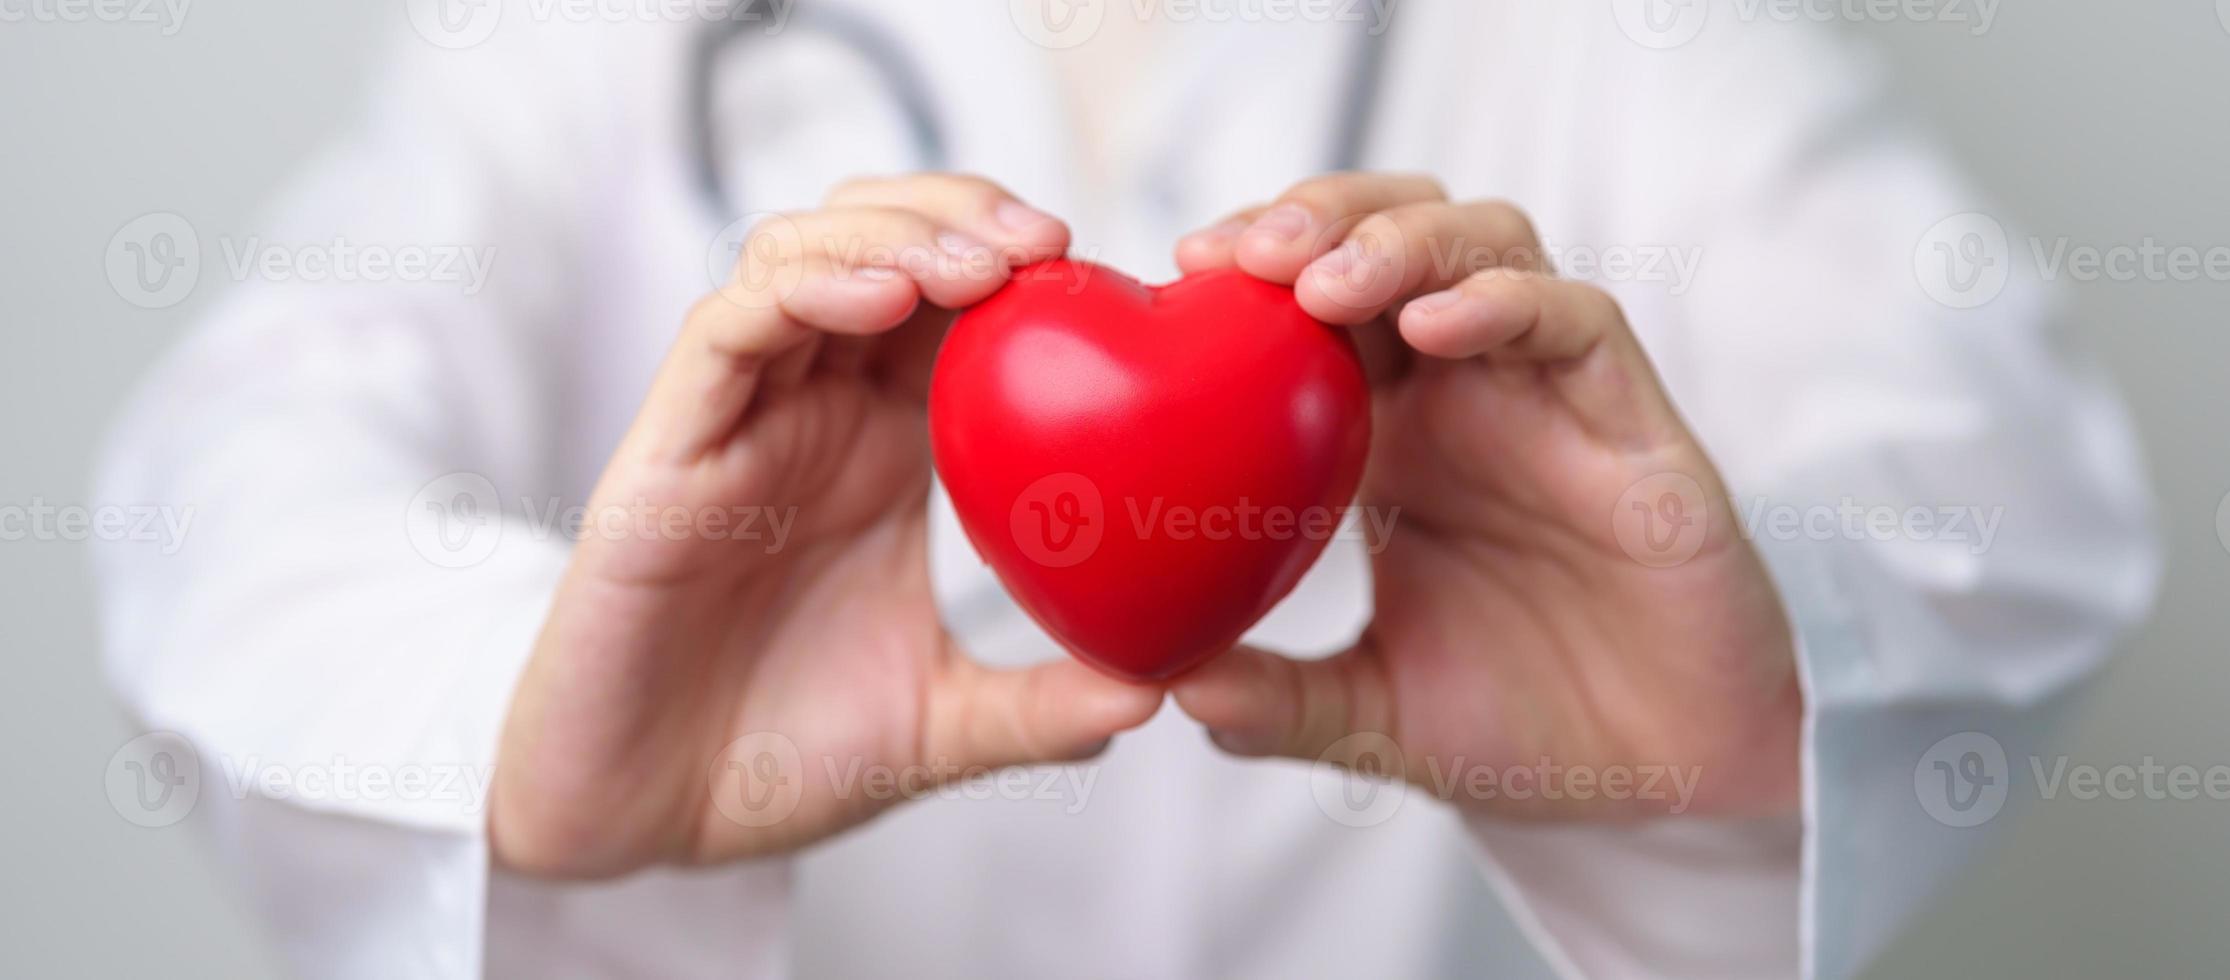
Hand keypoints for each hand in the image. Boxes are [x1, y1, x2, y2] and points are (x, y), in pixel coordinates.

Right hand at [490, 175, 1161, 876]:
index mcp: (883, 448)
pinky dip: (804, 291)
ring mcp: (738, 421)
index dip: (1021, 267)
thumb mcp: (939, 728)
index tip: (1106, 275)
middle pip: (878, 244)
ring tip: (981, 264)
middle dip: (964, 216)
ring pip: (800, 256)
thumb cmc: (777, 757)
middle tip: (1051, 242)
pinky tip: (882, 297)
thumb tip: (1156, 693)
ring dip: (893, 235)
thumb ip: (1040, 707)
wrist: (645, 821)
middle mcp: (811, 413)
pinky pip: (728, 330)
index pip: (951, 305)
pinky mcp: (668, 448)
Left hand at [1167, 173, 1800, 819]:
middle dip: (1317, 215)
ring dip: (1402, 238)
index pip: (1312, 299)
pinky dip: (1508, 303)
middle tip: (1242, 254)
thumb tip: (1172, 690)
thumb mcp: (1370, 717)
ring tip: (1326, 282)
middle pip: (1393, 232)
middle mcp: (1465, 395)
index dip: (1252, 263)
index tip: (1182, 273)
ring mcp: (1551, 396)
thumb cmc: (1523, 728)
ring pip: (1487, 244)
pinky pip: (1578, 322)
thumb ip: (1277, 702)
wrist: (1661, 788)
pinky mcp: (1634, 423)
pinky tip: (1437, 325)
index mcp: (1389, 437)